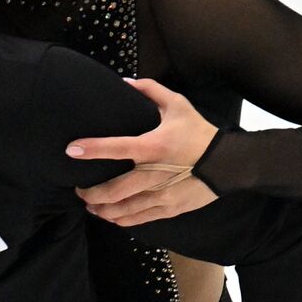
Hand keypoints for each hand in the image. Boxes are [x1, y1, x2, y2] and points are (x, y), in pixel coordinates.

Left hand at [69, 78, 220, 224]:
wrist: (230, 163)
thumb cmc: (200, 133)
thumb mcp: (178, 105)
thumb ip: (150, 90)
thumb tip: (124, 81)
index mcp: (153, 146)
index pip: (116, 148)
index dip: (91, 149)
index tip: (71, 150)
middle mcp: (154, 174)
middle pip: (113, 191)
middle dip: (90, 193)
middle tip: (79, 189)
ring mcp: (162, 195)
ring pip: (123, 210)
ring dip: (102, 210)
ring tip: (90, 205)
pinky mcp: (170, 208)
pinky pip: (139, 219)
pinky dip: (122, 220)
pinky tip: (111, 216)